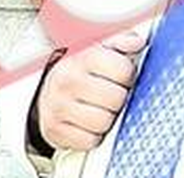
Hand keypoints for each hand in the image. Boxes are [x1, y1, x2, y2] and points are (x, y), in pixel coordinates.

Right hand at [34, 31, 146, 150]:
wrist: (46, 91)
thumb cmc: (78, 71)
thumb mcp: (97, 49)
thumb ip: (120, 42)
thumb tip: (137, 42)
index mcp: (80, 57)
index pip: (122, 70)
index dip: (127, 74)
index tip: (119, 75)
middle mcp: (67, 80)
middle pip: (116, 99)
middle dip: (118, 98)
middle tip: (109, 93)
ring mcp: (58, 106)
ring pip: (104, 122)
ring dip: (106, 118)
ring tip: (98, 108)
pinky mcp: (53, 130)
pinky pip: (89, 141)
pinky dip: (92, 136)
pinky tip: (87, 123)